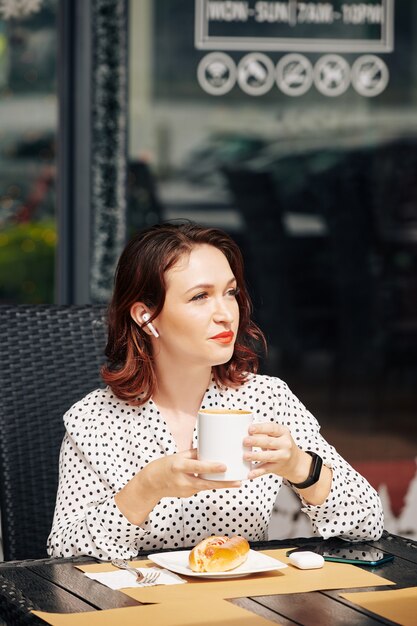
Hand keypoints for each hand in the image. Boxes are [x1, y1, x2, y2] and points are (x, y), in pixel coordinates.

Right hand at [116, 449, 241, 525]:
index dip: (211, 467)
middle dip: (224, 484)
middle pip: (206, 483)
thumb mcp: (178, 456)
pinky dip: (208, 484)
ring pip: (206, 486)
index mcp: (179, 466)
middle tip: (238, 482)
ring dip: (220, 484)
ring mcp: (185, 490)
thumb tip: (211, 449)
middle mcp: (183, 480)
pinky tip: (217, 480)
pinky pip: (200, 487)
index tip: (224, 466)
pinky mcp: (187, 495)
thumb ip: (194, 454)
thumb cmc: (164, 466)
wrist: (150, 484)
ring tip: (235, 482)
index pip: (198, 467)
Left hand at [243, 422, 306, 481]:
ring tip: (245, 456)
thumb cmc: (281, 445)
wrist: (295, 462)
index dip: (260, 428)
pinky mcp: (277, 467)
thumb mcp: (277, 435)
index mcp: (283, 432)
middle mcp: (285, 444)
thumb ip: (264, 432)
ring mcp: (282, 456)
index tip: (250, 429)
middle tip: (245, 441)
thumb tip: (247, 432)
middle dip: (256, 441)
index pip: (272, 428)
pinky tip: (250, 474)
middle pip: (269, 442)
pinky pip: (266, 470)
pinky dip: (257, 472)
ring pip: (268, 456)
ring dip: (256, 456)